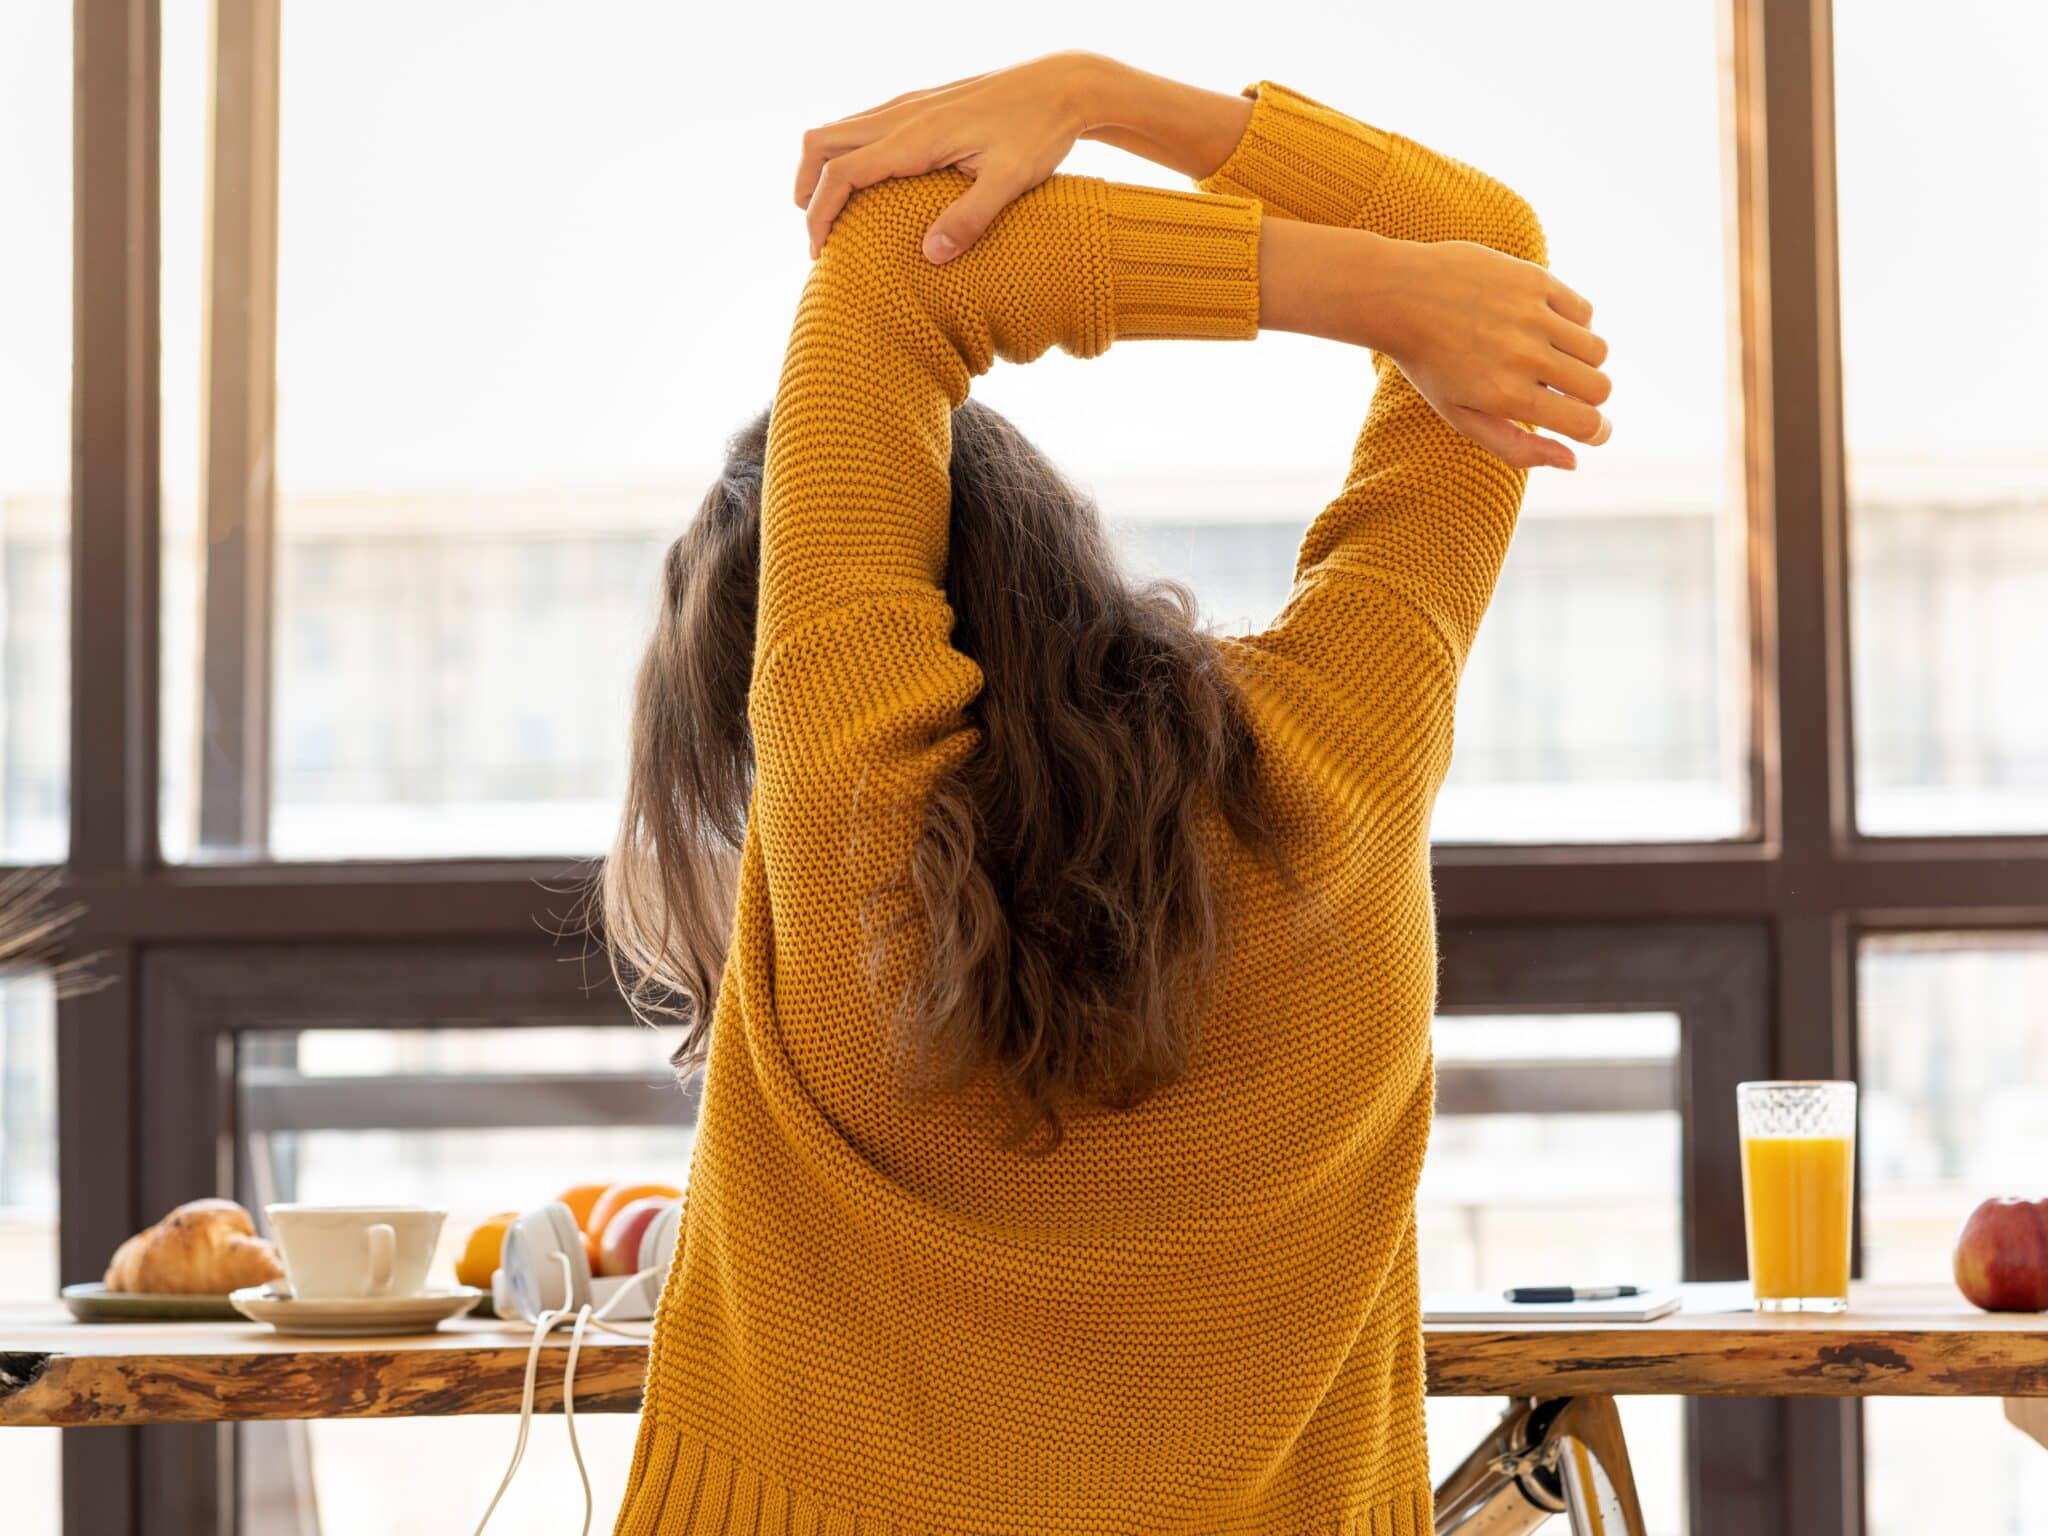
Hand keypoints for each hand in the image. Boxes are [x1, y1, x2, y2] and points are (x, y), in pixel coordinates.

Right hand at [793, 52, 1110, 261]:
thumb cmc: (1040, 131)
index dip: (820, 214)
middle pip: (823, 142)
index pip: (842, 172)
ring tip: (831, 215)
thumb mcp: (1011, 181)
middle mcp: (903, 115)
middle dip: (806, 188)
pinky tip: (868, 187)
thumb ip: (970, 218)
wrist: (1064, 83)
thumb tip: (930, 256)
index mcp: (916, 136)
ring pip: (840, 130)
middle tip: (815, 236)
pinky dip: (848, 157)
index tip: (820, 253)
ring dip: (823, 170)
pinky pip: (865, 126)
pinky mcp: (923, 105)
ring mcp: (911, 105)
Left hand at [1374, 237, 1612, 469]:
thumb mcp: (1462, 417)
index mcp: (1506, 396)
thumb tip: (1573, 462)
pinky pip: (1585, 312)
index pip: (1585, 423)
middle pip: (1600, 389)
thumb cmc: (1430, 365)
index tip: (1592, 431)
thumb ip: (1516, 447)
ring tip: (1550, 358)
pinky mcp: (1536, 281)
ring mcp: (1533, 315)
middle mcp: (1525, 356)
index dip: (1597, 432)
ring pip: (1598, 350)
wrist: (1400, 296)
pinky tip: (1543, 327)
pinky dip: (1574, 324)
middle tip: (1561, 392)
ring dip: (1583, 361)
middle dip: (1589, 398)